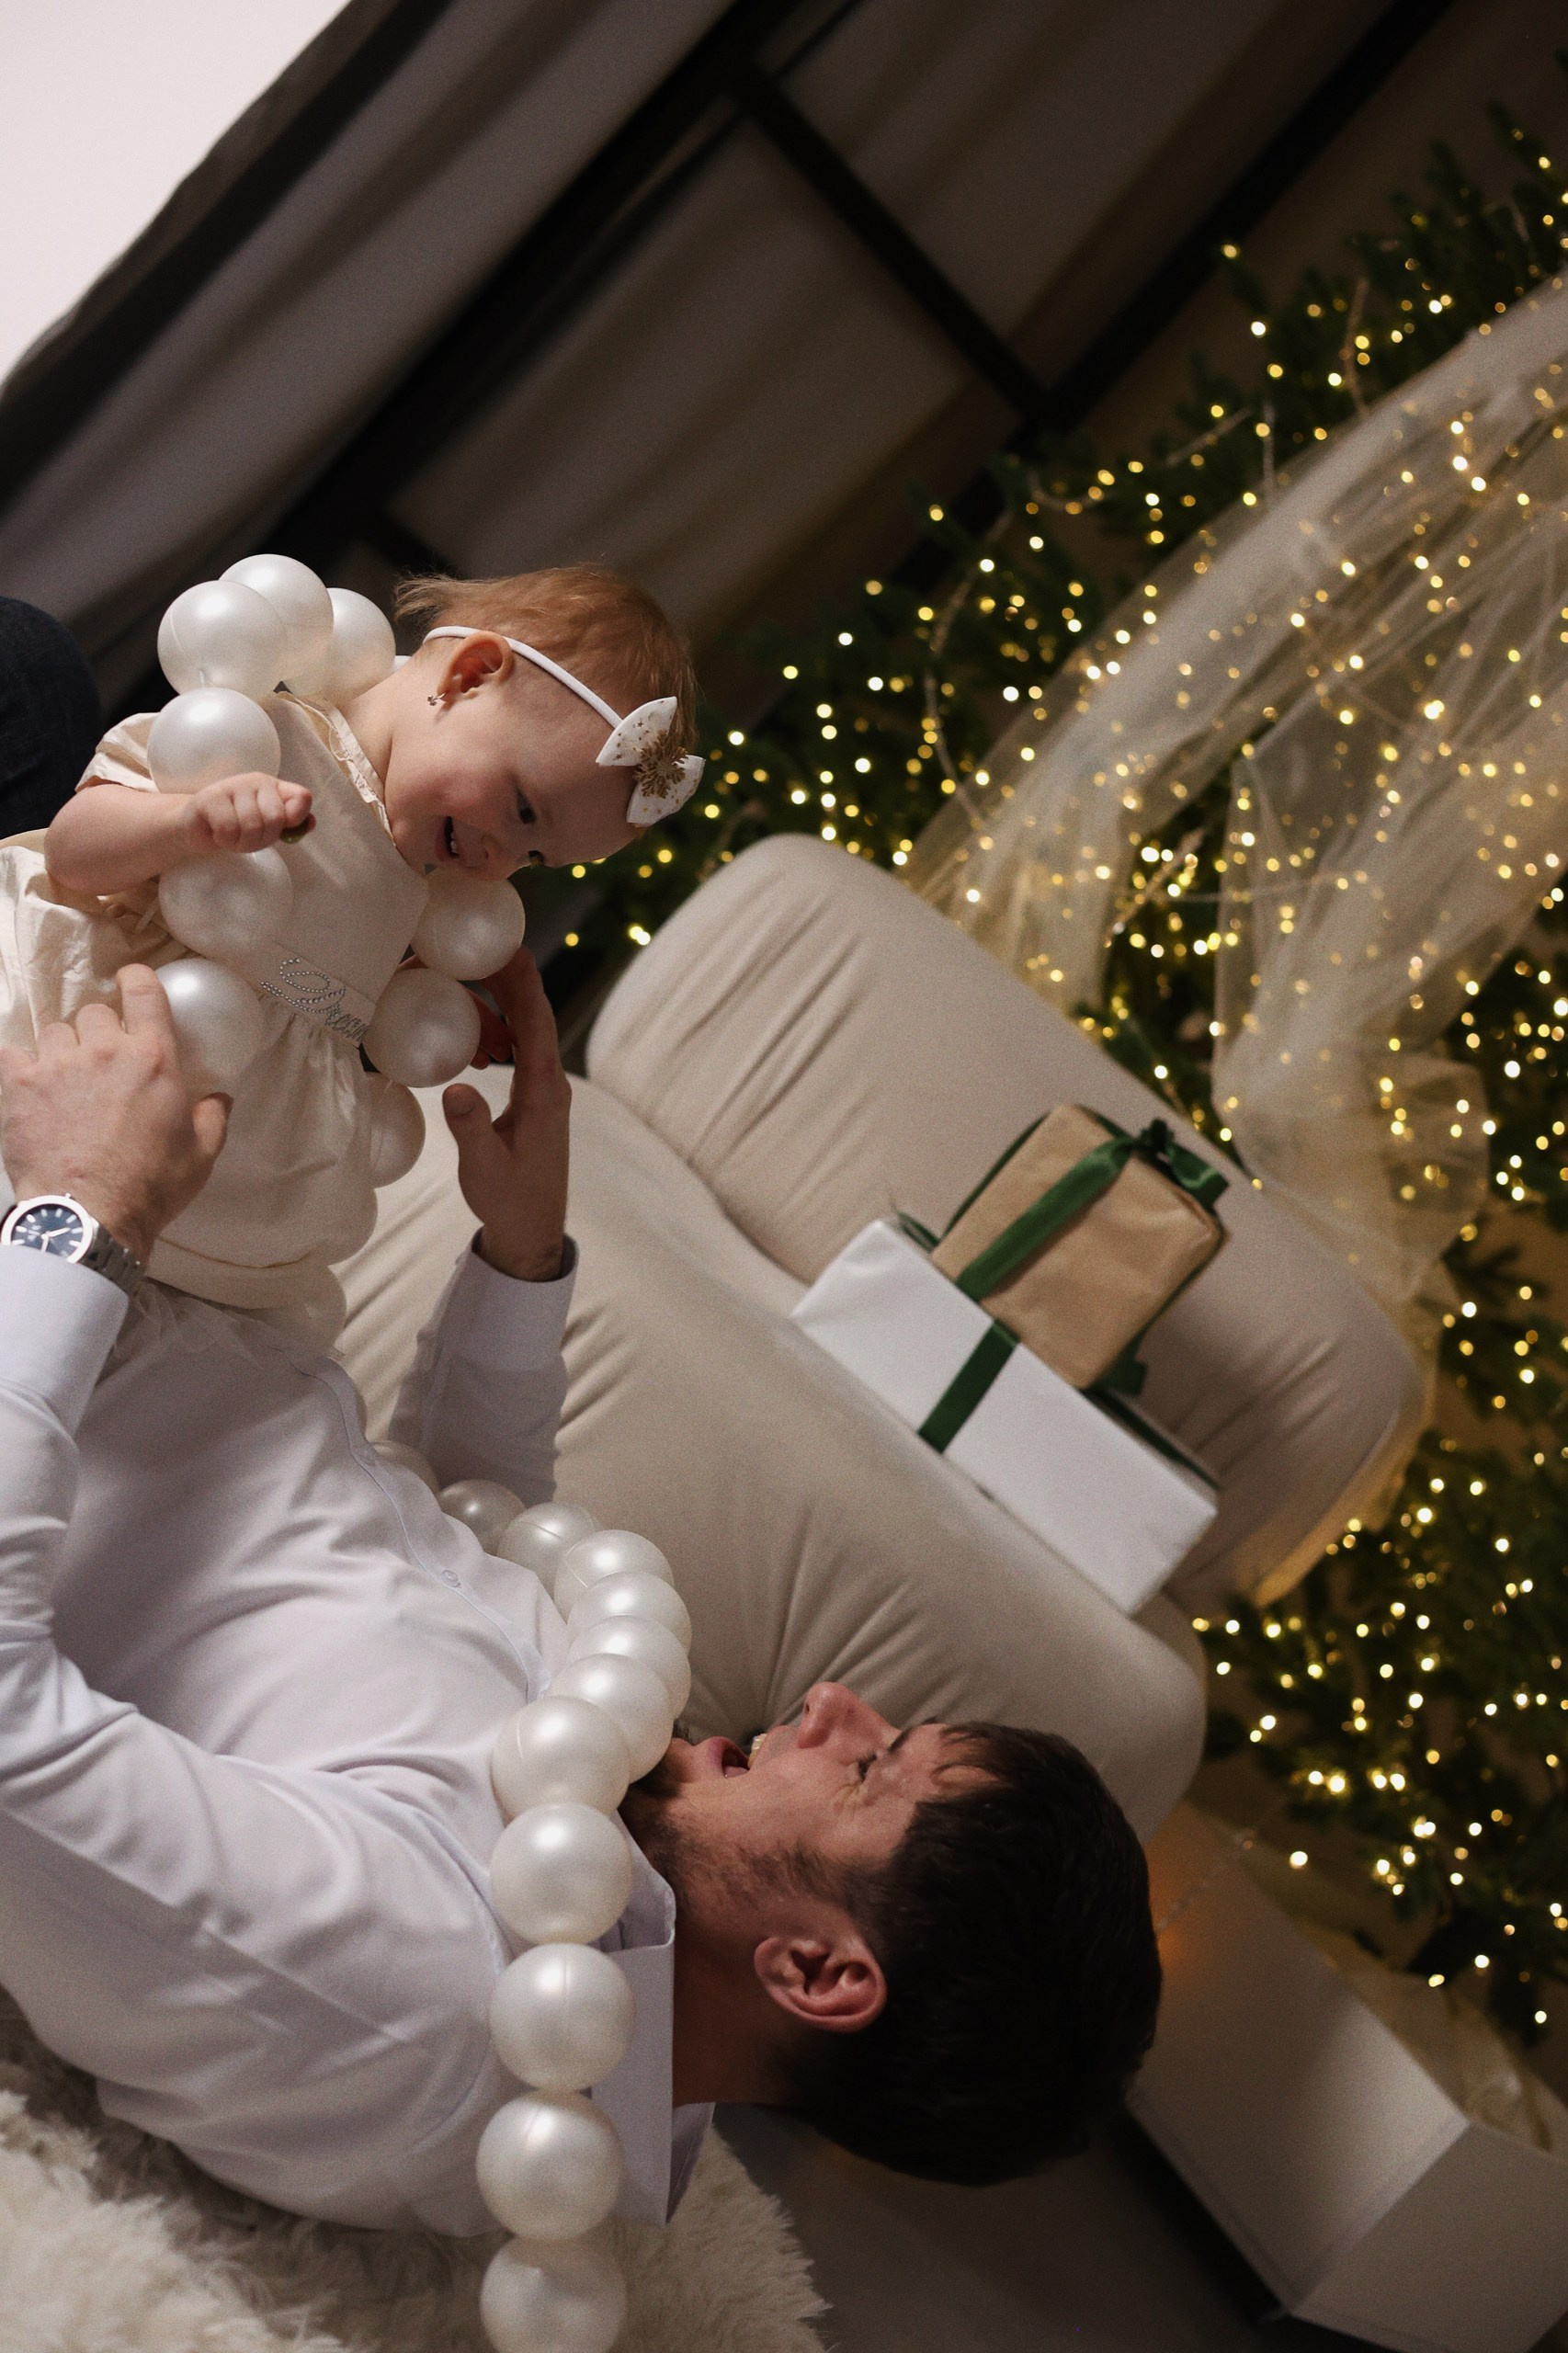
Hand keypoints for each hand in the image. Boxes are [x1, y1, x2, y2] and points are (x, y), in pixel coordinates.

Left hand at [0, 966, 229, 1265]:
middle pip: (94, 1012)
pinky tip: (28, 1083)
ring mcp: (59, 1065)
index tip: (131, 984)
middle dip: (98, 1030)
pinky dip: (20, 1064)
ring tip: (63, 1077)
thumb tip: (221, 1096)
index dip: (136, 980)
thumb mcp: (201, 1155)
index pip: (143, 992)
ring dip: (61, 1049)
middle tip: (101, 1060)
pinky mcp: (19, 1085)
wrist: (89, 1216)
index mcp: (153, 1058)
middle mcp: (105, 1050)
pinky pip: (12, 1052)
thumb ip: (213, 1117)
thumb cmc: (150, 1187)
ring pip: (54, 1031)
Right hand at [178, 773, 313, 856]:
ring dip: (241, 843)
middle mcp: (256, 781)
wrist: (196, 827)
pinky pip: (229, 828)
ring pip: (251, 825)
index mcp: (274, 787)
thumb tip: (311, 823)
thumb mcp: (266, 827)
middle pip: (275, 818)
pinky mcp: (210, 797)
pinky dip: (225, 840)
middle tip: (247, 839)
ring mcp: (232, 785)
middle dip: (262, 840)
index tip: (282, 829)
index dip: (297, 819)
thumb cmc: (236, 826)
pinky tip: (218, 834)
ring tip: (232, 837)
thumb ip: (289, 825)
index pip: (302, 798)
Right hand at [441, 949, 568, 1281]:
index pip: (537, 1025)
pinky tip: (475, 1026)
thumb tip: (455, 1090)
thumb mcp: (483, 1168)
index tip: (510, 946)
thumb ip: (471, 1130)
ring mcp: (545, 1090)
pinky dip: (499, 1030)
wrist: (532, 1230)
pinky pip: (519, 1051)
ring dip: (502, 1002)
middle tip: (482, 943)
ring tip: (471, 974)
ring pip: (527, 1031)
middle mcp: (550, 1084)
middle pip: (534, 1016)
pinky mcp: (534, 1099)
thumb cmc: (509, 1201)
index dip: (524, 983)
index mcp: (544, 1093)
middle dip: (511, 977)